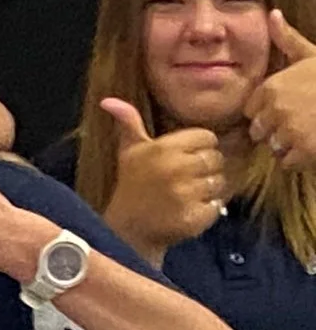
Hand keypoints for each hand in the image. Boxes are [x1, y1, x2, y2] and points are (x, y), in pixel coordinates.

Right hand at [99, 96, 224, 254]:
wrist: (127, 229)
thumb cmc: (132, 184)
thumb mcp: (129, 151)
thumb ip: (128, 123)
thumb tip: (109, 100)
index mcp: (162, 148)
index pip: (207, 137)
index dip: (198, 147)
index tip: (183, 159)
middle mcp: (175, 168)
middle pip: (216, 159)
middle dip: (205, 169)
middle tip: (186, 179)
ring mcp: (186, 194)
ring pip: (220, 183)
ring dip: (208, 190)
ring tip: (187, 195)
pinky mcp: (195, 217)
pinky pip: (218, 206)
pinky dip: (208, 210)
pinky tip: (188, 210)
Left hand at [246, 11, 315, 168]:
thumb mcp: (312, 56)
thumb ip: (288, 40)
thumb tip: (272, 14)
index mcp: (271, 88)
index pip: (251, 112)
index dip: (267, 113)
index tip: (288, 109)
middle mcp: (275, 110)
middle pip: (260, 132)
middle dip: (276, 131)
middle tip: (301, 123)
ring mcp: (290, 132)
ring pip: (275, 148)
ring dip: (289, 146)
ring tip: (310, 134)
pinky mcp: (306, 151)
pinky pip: (289, 163)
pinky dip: (301, 160)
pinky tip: (315, 147)